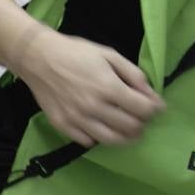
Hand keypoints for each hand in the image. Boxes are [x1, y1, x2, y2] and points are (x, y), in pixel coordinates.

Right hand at [16, 26, 164, 146]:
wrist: (38, 57)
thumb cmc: (77, 53)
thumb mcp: (111, 56)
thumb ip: (134, 76)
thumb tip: (151, 95)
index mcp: (109, 88)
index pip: (143, 110)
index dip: (155, 109)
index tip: (157, 106)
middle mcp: (94, 108)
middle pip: (131, 128)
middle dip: (143, 123)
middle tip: (142, 117)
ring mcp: (77, 120)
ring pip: (111, 140)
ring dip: (126, 137)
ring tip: (129, 129)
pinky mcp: (62, 126)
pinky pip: (88, 142)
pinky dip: (99, 138)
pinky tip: (103, 127)